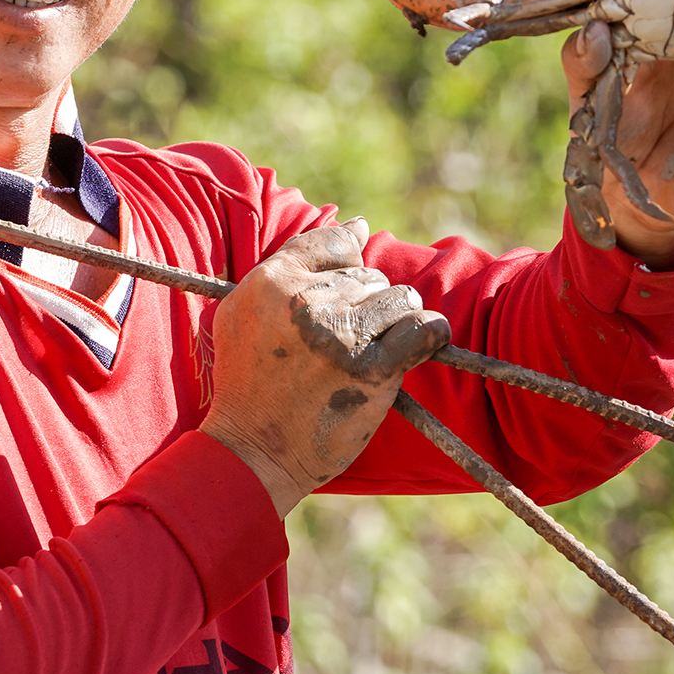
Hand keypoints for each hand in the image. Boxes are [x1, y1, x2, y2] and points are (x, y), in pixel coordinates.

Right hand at [201, 220, 451, 516]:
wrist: (254, 448)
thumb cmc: (248, 379)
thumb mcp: (245, 308)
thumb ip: (298, 260)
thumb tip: (360, 225)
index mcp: (273, 282)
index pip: (336, 244)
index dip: (347, 268)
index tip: (341, 297)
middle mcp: (308, 303)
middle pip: (370, 275)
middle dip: (366, 303)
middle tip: (344, 341)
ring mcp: (342, 336)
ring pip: (399, 299)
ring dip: (395, 321)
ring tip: (373, 348)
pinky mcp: (373, 370)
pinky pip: (423, 329)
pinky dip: (428, 334)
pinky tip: (414, 346)